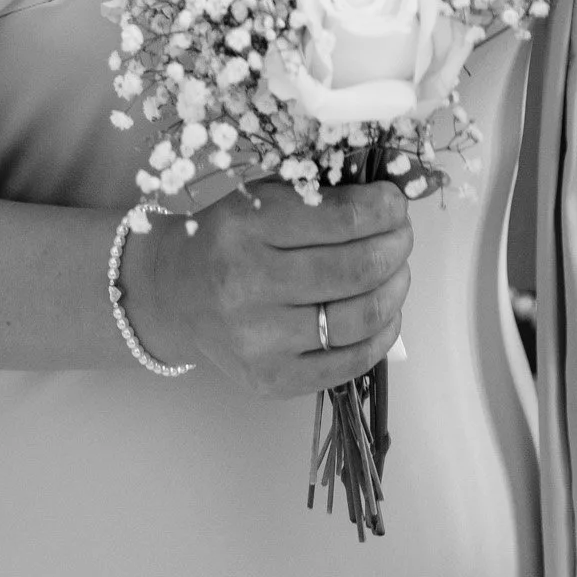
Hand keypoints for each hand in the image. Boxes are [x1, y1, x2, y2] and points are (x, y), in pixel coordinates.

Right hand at [136, 180, 411, 396]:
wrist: (173, 294)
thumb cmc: (226, 236)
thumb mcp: (260, 197)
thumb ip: (317, 195)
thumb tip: (388, 200)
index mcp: (247, 227)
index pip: (342, 219)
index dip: (384, 209)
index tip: (396, 202)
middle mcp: (249, 285)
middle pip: (358, 269)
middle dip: (396, 247)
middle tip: (402, 236)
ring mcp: (260, 341)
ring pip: (360, 318)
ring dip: (395, 289)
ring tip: (397, 271)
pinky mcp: (272, 381)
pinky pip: (349, 363)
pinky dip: (382, 335)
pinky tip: (386, 313)